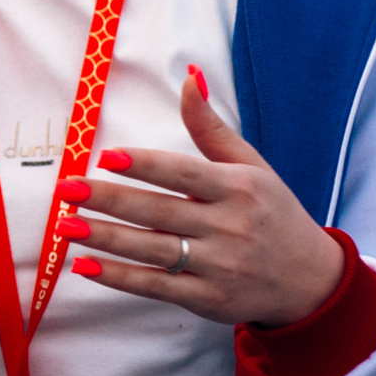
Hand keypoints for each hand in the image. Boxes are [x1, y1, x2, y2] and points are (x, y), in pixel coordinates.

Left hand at [57, 66, 348, 327]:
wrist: (311, 281)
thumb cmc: (273, 213)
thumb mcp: (251, 166)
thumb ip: (211, 127)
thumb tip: (188, 75)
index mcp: (238, 188)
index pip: (183, 173)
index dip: (144, 165)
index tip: (105, 156)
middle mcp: (229, 227)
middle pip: (158, 212)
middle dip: (108, 200)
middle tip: (66, 190)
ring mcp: (218, 267)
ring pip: (152, 250)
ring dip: (105, 239)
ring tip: (65, 227)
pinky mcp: (208, 300)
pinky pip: (155, 287)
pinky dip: (118, 278)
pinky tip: (84, 266)